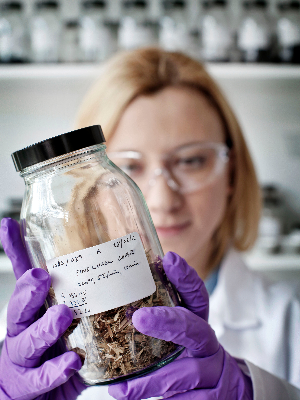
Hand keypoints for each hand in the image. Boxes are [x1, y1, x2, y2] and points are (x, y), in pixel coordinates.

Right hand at [0, 218, 86, 399]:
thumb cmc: (52, 348)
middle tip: (41, 276)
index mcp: (32, 309)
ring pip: (30, 340)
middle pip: (20, 307)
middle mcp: (24, 328)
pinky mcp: (33, 383)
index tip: (10, 225)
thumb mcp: (60, 316)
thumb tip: (106, 264)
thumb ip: (80, 294)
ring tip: (63, 316)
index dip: (14, 249)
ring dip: (45, 328)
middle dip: (29, 291)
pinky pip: (43, 377)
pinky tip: (71, 362)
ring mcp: (25, 357)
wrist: (33, 394)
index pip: (22, 275)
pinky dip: (56, 370)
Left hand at [108, 252, 252, 399]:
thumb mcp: (179, 330)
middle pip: (194, 328)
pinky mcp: (212, 398)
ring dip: (152, 380)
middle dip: (167, 322)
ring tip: (121, 388)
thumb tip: (118, 290)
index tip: (167, 259)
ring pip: (185, 374)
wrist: (225, 388)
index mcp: (199, 320)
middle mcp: (207, 341)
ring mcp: (213, 371)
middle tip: (139, 318)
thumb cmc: (188, 353)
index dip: (185, 277)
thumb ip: (159, 313)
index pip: (196, 294)